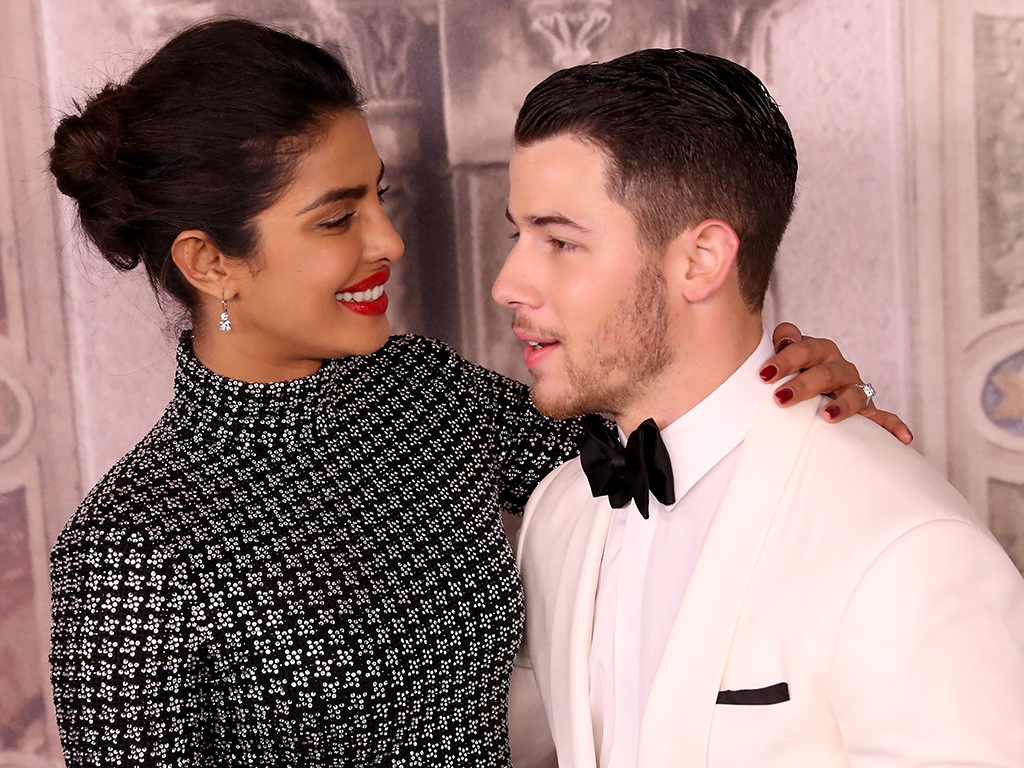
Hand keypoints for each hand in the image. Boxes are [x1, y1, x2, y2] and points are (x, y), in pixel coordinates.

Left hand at [758, 322, 912, 444]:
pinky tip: (904, 437)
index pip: (804, 349)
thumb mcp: (786, 355)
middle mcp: (839, 367)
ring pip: (853, 394)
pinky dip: (893, 426)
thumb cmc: (793, 371)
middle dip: (803, 385)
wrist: (813, 387)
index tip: (764, 375)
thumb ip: (784, 341)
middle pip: (825, 373)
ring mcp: (854, 388)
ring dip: (842, 406)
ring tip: (827, 417)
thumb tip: (785, 338)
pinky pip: (883, 417)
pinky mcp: (867, 409)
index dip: (785, 359)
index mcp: (818, 350)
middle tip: (781, 398)